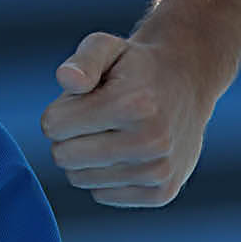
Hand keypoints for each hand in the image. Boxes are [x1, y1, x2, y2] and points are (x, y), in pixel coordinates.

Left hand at [39, 27, 211, 207]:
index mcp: (132, 104)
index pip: (53, 126)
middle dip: (69, 135)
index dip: (60, 110)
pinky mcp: (161, 193)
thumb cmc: (135, 66)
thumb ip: (82, 60)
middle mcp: (151, 141)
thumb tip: (66, 79)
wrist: (187, 82)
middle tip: (95, 118)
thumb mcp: (106, 46)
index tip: (82, 100)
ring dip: (85, 158)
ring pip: (79, 178)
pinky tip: (125, 154)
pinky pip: (101, 194)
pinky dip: (104, 176)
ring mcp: (159, 171)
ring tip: (112, 133)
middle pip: (63, 156)